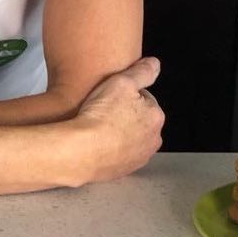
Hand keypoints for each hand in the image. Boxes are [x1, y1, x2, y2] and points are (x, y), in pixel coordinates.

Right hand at [73, 57, 164, 182]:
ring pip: (130, 138)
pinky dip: (111, 149)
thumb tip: (154, 65)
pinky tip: (97, 143)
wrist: (81, 151)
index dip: (124, 94)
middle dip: (124, 115)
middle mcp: (152, 139)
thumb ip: (141, 71)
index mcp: (155, 116)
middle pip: (138, 119)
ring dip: (118, 133)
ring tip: (98, 127)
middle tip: (103, 111)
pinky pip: (119, 155)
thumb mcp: (121, 82)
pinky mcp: (124, 171)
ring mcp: (139, 158)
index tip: (110, 96)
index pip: (143, 98)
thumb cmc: (100, 117)